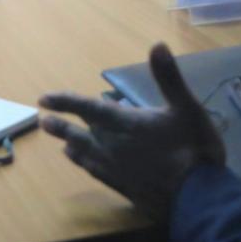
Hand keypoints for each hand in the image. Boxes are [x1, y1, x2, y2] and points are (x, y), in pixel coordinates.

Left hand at [40, 44, 224, 220]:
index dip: (65, 102)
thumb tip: (157, 45)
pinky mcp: (123, 186)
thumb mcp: (186, 107)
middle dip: (62, 125)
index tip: (43, 99)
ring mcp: (117, 169)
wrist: (197, 196)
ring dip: (71, 144)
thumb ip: (169, 77)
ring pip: (86, 154)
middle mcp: (114, 146)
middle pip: (81, 133)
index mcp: (126, 124)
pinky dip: (85, 164)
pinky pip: (96, 172)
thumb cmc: (193, 147)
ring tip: (62, 143)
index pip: (89, 109)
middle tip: (43, 121)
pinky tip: (84, 164)